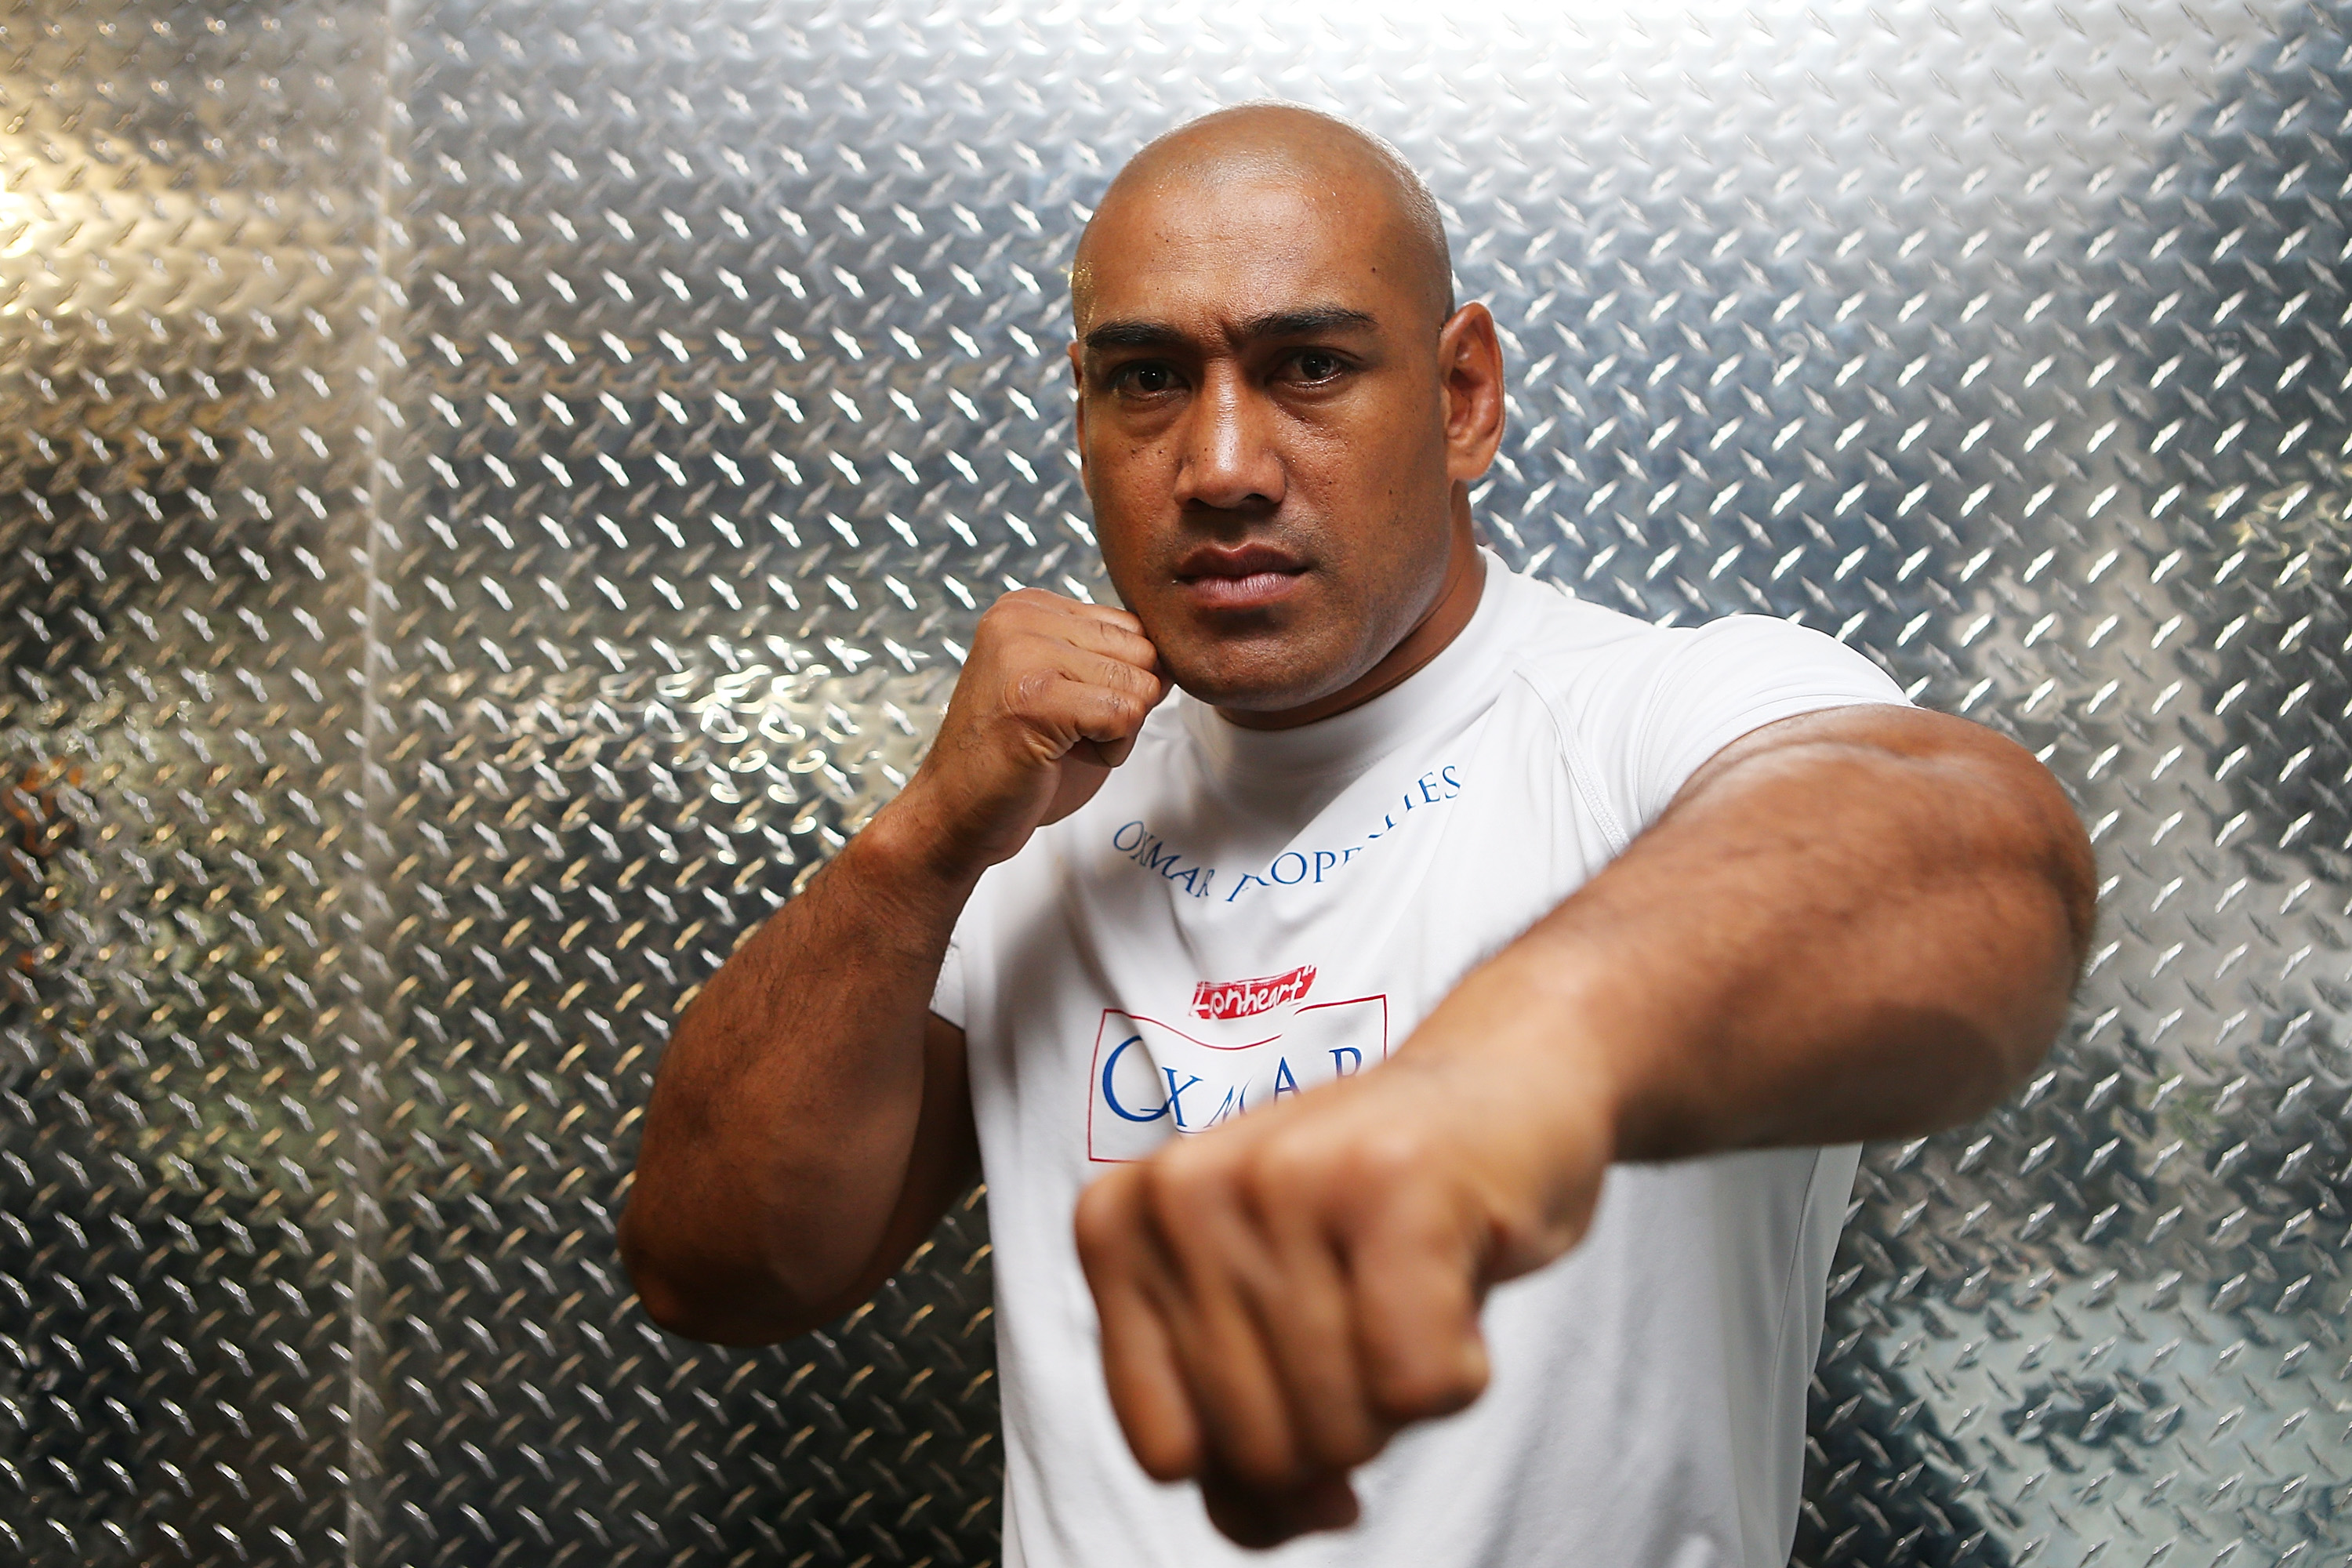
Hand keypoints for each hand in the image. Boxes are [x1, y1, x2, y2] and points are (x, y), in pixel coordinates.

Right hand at [894, 588, 1168, 876]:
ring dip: (1117, 731)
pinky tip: (1060, 757)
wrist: (957, 814)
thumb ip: (1113, 658)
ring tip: (1060, 743)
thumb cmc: (1017, 760)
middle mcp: (1021, 617)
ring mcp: (1025, 653)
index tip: (1065, 708)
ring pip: (1141, 683)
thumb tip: (1176, 655)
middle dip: (1123, 705)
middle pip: (1144, 652)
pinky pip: (1127, 714)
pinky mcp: (1036, 696)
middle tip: (1064, 731)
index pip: (1133, 628)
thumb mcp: (1069, 687)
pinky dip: (1110, 750)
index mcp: (1029, 606)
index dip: (1120, 683)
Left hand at [1072, 1016, 1613, 1547]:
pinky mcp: (1391, 1183)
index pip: (1167, 1452)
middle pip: (1258, 1448)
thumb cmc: (1375, 1217)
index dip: (1256, 1461)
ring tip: (1410, 1288)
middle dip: (1343, 1427)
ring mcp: (1282, 1177)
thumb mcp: (1266, 1320)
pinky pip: (1421, 1386)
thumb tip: (1287, 1517)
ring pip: (1343, 1426)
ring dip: (1406, 1394)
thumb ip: (1234, 1440)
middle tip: (1374, 1321)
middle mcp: (1181, 1190)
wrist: (1502, 1088)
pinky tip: (1454, 1281)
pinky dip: (1463, 1367)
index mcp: (1120, 1225)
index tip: (1307, 1384)